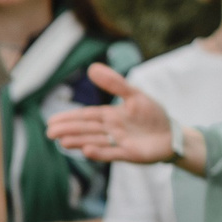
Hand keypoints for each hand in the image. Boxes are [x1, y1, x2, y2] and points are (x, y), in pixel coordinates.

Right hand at [47, 64, 174, 163]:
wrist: (171, 135)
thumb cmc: (153, 114)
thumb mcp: (134, 94)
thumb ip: (114, 83)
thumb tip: (92, 68)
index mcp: (110, 116)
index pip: (85, 116)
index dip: (69, 118)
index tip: (51, 121)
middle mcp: (111, 130)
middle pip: (86, 130)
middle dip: (68, 131)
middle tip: (50, 133)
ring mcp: (118, 143)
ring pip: (95, 141)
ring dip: (79, 142)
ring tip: (62, 142)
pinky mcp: (129, 154)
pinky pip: (112, 153)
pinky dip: (99, 152)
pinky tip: (86, 150)